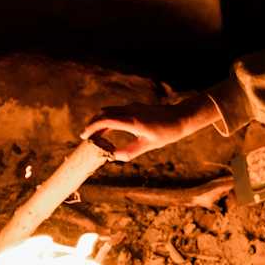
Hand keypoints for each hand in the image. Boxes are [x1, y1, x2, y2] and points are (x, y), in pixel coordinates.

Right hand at [82, 94, 221, 160]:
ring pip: (110, 111)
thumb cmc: (166, 133)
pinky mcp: (136, 107)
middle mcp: (130, 111)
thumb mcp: (149, 145)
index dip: (92, 127)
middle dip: (92, 124)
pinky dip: (109, 118)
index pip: (105, 120)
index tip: (83, 136)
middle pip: (104, 114)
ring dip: (100, 121)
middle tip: (86, 137)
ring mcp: (133, 107)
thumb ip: (130, 151)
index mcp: (132, 121)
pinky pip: (117, 111)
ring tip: (95, 135)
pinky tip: (109, 128)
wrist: (181, 117)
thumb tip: (114, 157)